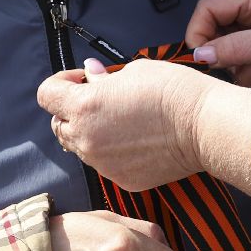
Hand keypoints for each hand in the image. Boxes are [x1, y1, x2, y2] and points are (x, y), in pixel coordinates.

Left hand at [39, 62, 208, 191]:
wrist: (204, 126)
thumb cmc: (173, 91)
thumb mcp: (134, 71)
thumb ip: (102, 77)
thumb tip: (89, 76)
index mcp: (83, 106)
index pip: (46, 95)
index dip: (61, 83)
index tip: (80, 80)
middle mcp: (86, 138)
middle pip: (58, 125)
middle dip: (72, 110)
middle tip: (100, 100)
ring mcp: (102, 164)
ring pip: (80, 147)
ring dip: (90, 132)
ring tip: (121, 121)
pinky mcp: (121, 180)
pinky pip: (104, 164)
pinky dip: (111, 151)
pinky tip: (136, 140)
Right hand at [185, 0, 250, 92]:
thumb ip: (237, 47)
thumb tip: (201, 54)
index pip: (210, 7)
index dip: (199, 30)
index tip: (201, 55)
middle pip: (213, 30)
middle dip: (217, 52)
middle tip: (229, 66)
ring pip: (224, 52)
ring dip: (234, 67)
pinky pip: (239, 66)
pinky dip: (245, 75)